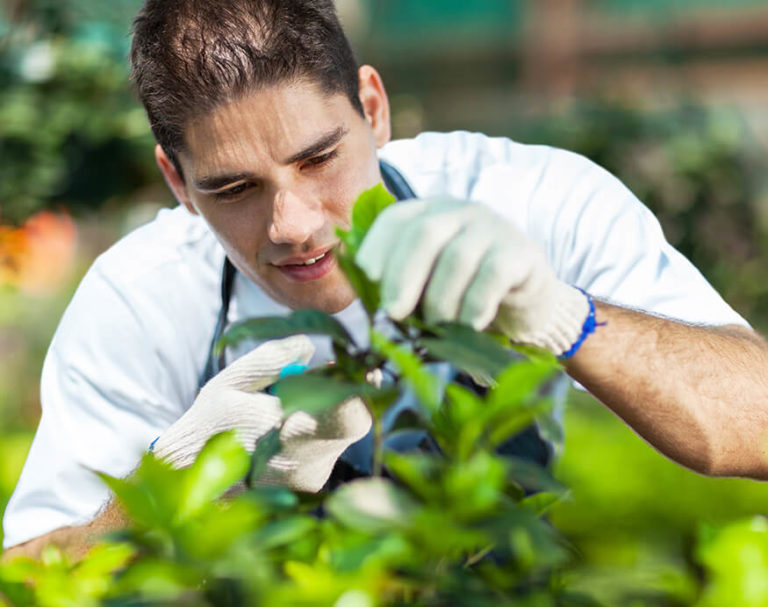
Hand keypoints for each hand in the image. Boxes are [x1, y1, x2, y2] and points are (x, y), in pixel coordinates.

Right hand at [152, 335, 371, 491]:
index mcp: (286, 435)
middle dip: (344, 393)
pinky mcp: (311, 489)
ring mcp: (311, 482)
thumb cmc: (210, 425)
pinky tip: (289, 429)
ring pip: (342, 434)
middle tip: (325, 376)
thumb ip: (271, 360)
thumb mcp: (231, 382)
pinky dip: (319, 431)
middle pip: (354, 422)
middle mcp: (306, 465)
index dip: (362, 386)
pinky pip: (331, 448)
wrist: (189, 482)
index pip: (351, 413)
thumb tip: (309, 346)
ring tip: (288, 409)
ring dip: (328, 413)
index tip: (360, 365)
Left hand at [355, 197, 589, 355]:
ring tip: (436, 327)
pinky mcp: (523, 252)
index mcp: (429, 214)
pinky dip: (475, 304)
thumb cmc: (463, 297)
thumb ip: (397, 287)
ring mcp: (495, 228)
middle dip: (403, 276)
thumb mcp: (426, 287)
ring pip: (457, 257)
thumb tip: (364, 303)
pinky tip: (470, 323)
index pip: (396, 219)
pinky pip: (493, 274)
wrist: (525, 305)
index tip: (367, 278)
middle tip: (394, 313)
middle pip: (424, 233)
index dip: (376, 246)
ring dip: (440, 300)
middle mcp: (461, 212)